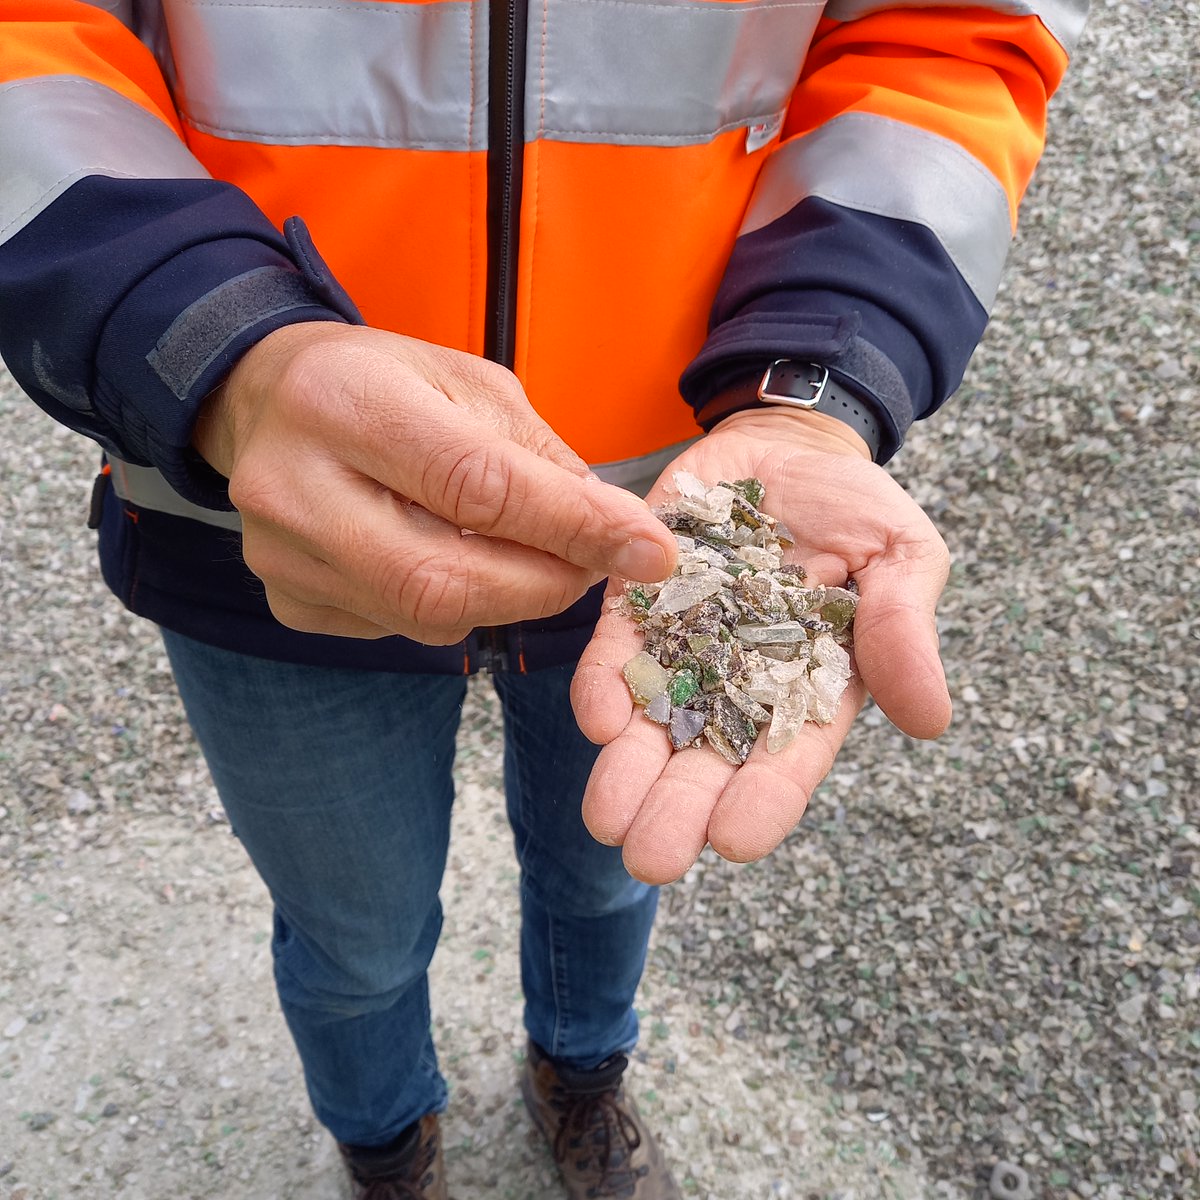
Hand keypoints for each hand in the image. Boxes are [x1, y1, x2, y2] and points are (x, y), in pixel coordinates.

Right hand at [193, 323, 675, 640]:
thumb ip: (540, 458)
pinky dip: (451, 606)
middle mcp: (295, 485)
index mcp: (345, 401)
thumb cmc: (383, 383)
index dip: (575, 528)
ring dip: (507, 597)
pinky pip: (398, 629)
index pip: (478, 487)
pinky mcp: (286, 599)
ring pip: (428, 616)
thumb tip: (617, 533)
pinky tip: (452, 559)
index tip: (649, 551)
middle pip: (446, 579)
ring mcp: (280, 554)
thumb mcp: (470, 383)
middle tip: (595, 567)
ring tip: (531, 556)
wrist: (268, 400)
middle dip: (546, 584)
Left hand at [572, 407, 951, 882]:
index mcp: (810, 688)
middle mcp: (739, 683)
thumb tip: (932, 719)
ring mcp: (682, 647)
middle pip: (707, 760)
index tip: (735, 841)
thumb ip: (903, 628)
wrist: (784, 449)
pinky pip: (617, 654)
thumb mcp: (900, 555)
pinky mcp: (638, 608)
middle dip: (677, 810)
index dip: (763, 801)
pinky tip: (598, 718)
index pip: (788, 759)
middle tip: (650, 858)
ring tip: (607, 820)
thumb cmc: (855, 508)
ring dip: (627, 771)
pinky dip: (605, 686)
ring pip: (651, 724)